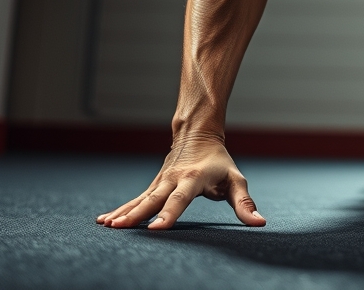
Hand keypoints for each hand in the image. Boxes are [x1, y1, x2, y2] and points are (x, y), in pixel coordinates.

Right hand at [96, 136, 265, 229]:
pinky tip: (105, 221)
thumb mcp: (235, 180)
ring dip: (123, 212)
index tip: (158, 228)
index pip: (180, 199)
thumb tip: (259, 223)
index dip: (170, 214)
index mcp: (193, 178)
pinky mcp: (154, 185)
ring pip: (140, 199)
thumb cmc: (219, 162)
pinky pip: (136, 199)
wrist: (197, 134)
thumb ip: (245, 203)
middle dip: (137, 214)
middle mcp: (173, 179)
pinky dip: (121, 209)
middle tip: (120, 228)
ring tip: (107, 225)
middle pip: (153, 199)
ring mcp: (161, 181)